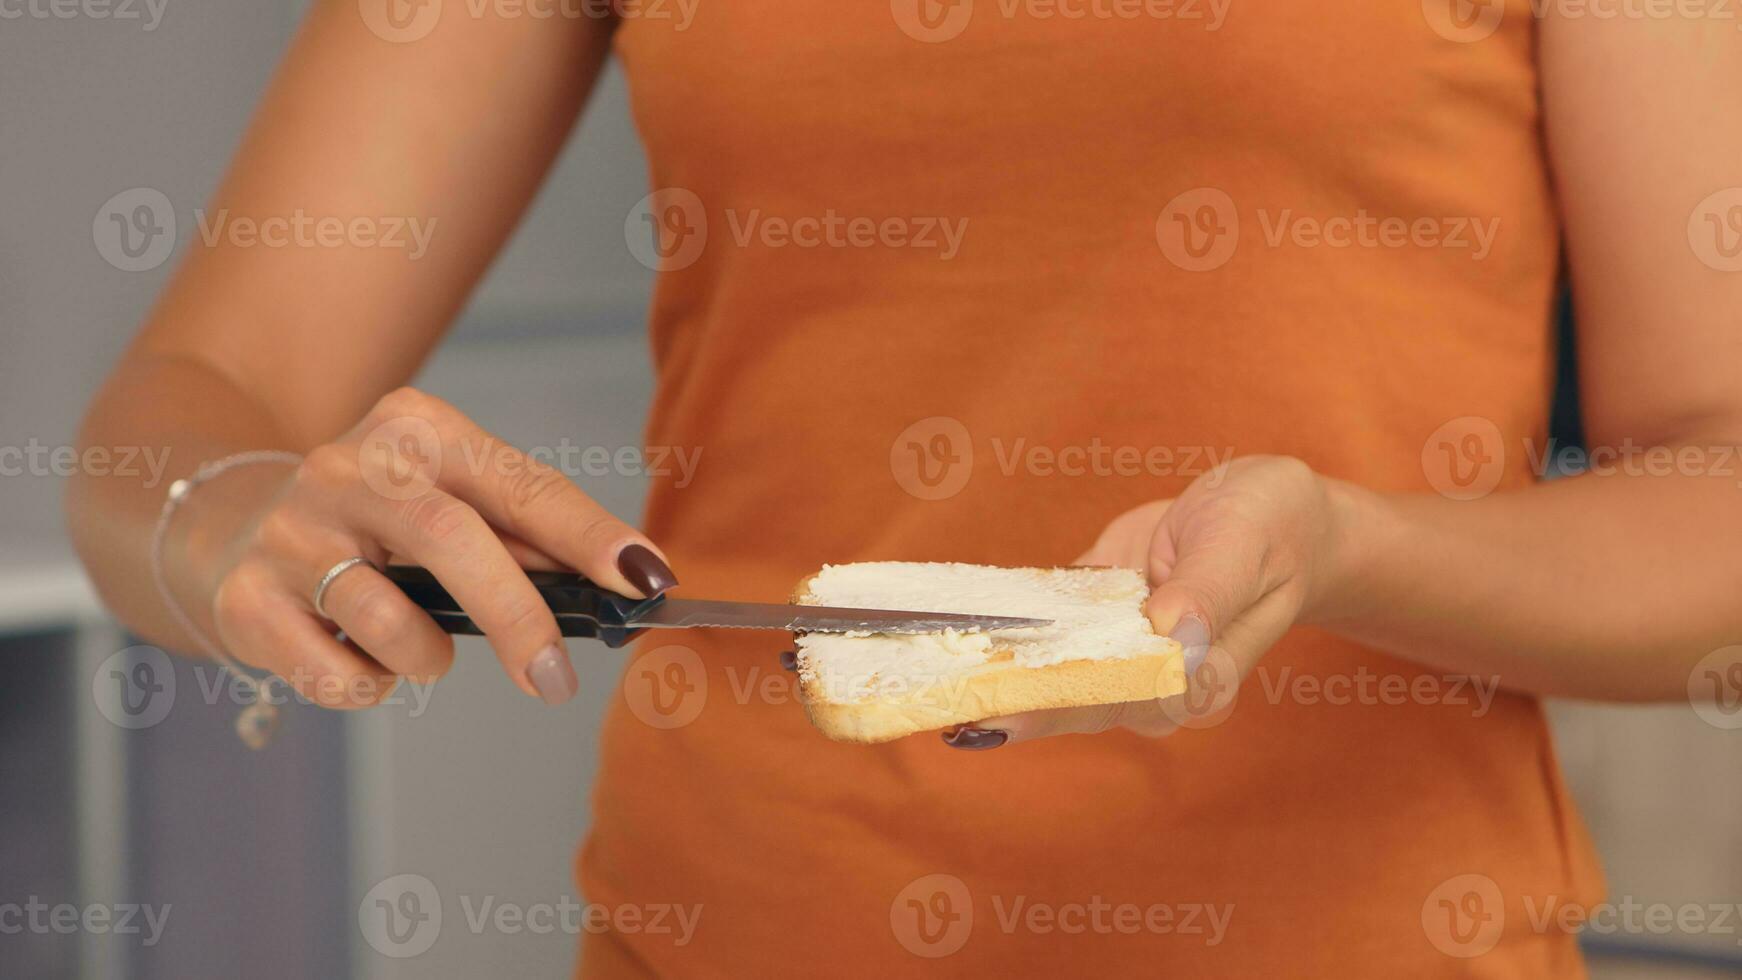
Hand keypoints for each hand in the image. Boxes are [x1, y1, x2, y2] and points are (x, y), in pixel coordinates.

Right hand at [196, 388, 677, 708]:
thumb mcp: (447, 500)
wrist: (228, 527)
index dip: (589, 537)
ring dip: (427, 657)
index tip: (648, 580)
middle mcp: (350, 466)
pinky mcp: (248, 598)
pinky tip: (354, 650)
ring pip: (393, 622)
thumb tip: (624, 586)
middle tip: (555, 681)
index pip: (522, 486)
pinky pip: (340, 673)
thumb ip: (522, 538)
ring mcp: (292, 529)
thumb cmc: (376, 523)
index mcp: (418, 428)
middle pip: (453, 541)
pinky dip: (369, 682)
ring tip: (416, 643)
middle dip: (519, 618)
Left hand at [943, 456, 1348, 748]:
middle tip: (930, 705)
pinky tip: (947, 635)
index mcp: (1197, 677)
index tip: (993, 714)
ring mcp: (1118, 651)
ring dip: (988, 674)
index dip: (1054, 707)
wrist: (1270, 512)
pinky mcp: (1095, 617)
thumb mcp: (1244, 544)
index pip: (1119, 701)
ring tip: (921, 679)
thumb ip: (1208, 591)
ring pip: (1047, 672)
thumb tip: (1169, 632)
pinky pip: (1044, 630)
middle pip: (1070, 700)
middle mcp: (1151, 680)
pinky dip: (999, 631)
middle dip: (1002, 701)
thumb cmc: (1271, 529)